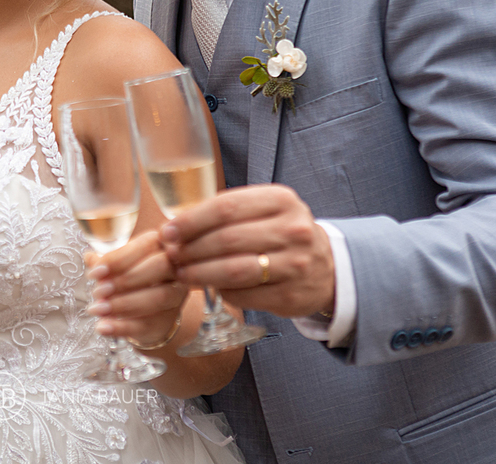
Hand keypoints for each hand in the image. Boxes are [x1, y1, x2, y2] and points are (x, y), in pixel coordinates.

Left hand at [86, 231, 189, 343]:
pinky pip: (147, 323)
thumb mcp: (119, 265)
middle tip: (98, 291)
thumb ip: (106, 261)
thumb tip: (89, 257)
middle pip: (159, 267)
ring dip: (122, 304)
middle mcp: (175, 267)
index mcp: (161, 245)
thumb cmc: (132, 278)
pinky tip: (102, 327)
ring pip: (157, 297)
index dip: (118, 259)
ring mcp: (176, 295)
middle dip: (125, 280)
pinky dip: (121, 327)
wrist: (149, 312)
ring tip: (96, 309)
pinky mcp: (168, 320)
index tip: (95, 273)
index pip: (145, 245)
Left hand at [160, 184, 335, 316]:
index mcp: (281, 200)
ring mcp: (295, 264)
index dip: (191, 220)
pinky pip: (244, 295)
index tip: (168, 230)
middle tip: (171, 255)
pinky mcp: (291, 295)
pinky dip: (221, 292)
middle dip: (191, 249)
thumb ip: (227, 212)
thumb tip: (176, 225)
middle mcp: (293, 229)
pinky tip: (210, 288)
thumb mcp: (265, 210)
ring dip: (200, 273)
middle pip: (227, 239)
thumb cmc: (281, 234)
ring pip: (234, 270)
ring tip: (182, 273)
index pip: (226, 206)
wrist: (327, 268)